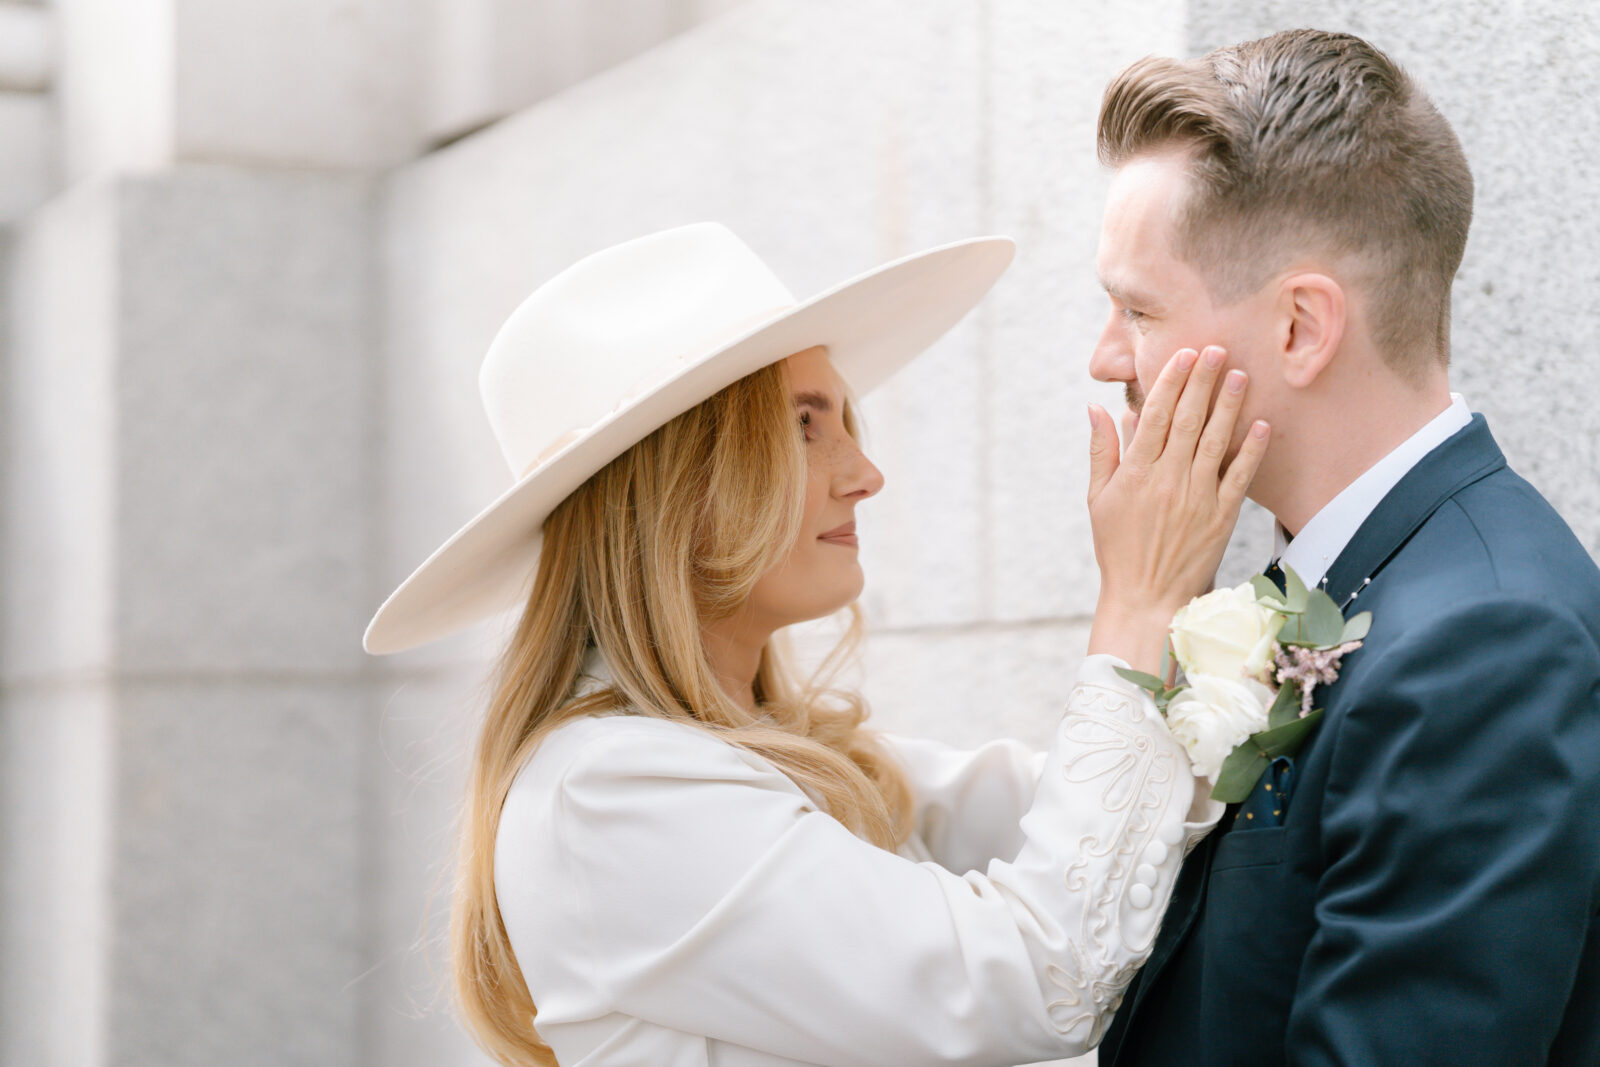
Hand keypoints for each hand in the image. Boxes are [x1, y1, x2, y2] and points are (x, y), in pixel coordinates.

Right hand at [1085, 346, 1268, 673]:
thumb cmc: (1118, 548)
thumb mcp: (1099, 499)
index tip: (1184, 354)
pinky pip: (1239, 476)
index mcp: (1136, 473)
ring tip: (1240, 374)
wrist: (1146, 598)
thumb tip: (1099, 408)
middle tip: (1217, 348)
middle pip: (1189, 420)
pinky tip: (1260, 424)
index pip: (1158, 416)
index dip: (1172, 382)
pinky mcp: (1221, 516)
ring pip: (1216, 441)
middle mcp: (1168, 480)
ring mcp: (1197, 497)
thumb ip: (1102, 451)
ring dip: (1228, 405)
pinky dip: (1250, 450)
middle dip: (1203, 381)